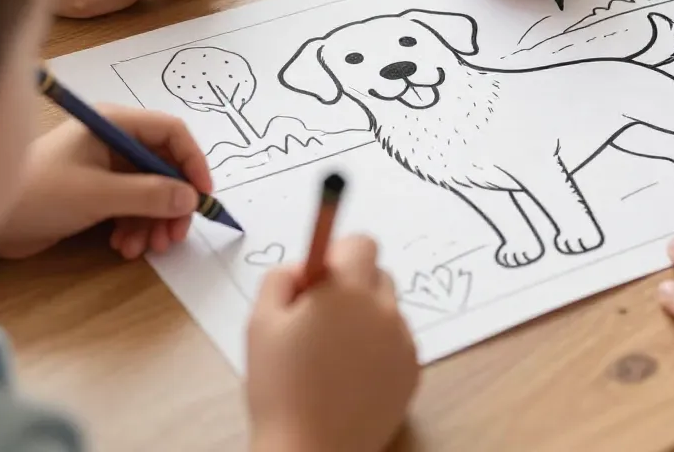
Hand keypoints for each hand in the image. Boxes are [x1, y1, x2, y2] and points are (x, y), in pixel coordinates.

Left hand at [0, 108, 212, 260]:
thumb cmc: (39, 194)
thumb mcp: (98, 194)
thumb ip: (148, 195)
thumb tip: (191, 199)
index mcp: (113, 124)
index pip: (171, 133)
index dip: (192, 162)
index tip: (202, 195)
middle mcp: (114, 142)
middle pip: (165, 167)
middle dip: (172, 203)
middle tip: (175, 234)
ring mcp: (105, 169)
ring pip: (151, 192)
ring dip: (154, 221)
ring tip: (146, 248)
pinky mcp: (97, 194)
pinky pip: (132, 207)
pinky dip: (135, 227)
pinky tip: (123, 247)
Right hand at [247, 237, 418, 451]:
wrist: (309, 451)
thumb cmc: (279, 387)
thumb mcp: (260, 322)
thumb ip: (281, 278)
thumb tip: (305, 267)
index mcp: (348, 291)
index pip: (362, 243)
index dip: (339, 255)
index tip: (320, 280)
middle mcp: (384, 310)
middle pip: (377, 275)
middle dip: (352, 286)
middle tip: (320, 319)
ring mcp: (403, 341)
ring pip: (387, 309)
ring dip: (366, 318)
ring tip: (333, 355)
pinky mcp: (413, 371)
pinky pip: (398, 342)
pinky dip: (379, 348)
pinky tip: (350, 376)